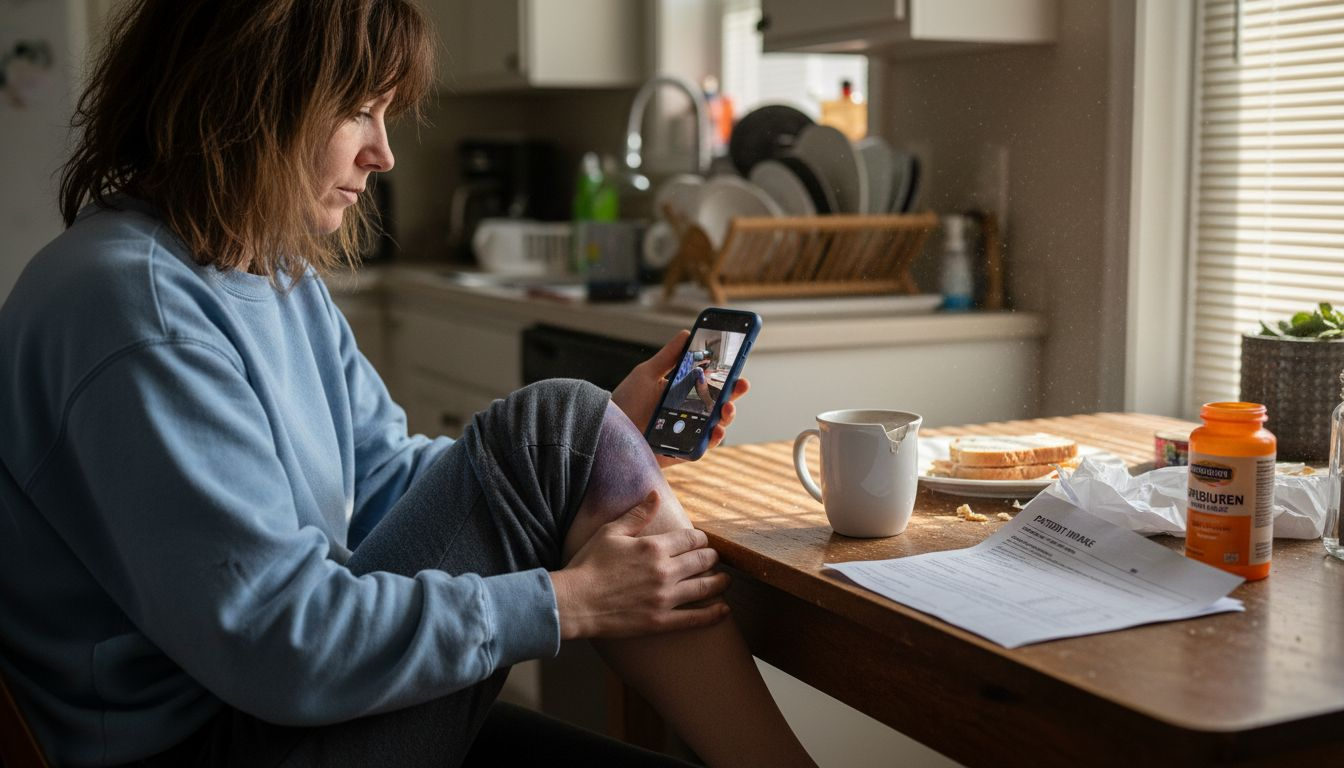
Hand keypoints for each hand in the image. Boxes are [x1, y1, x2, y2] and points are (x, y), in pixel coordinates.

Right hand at [550, 491, 729, 639]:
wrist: (574, 602)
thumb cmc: (589, 565)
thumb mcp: (611, 532)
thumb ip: (637, 514)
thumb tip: (655, 494)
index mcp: (654, 547)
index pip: (692, 538)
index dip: (701, 538)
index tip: (701, 541)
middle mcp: (664, 571)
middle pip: (703, 560)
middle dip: (712, 557)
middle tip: (714, 559)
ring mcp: (665, 598)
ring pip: (705, 587)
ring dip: (720, 582)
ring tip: (725, 581)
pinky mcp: (661, 621)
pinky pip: (695, 618)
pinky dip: (713, 614)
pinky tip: (724, 610)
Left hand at [611, 331, 750, 467]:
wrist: (604, 429)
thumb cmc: (624, 402)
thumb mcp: (646, 374)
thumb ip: (668, 357)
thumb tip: (686, 334)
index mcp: (682, 395)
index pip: (711, 387)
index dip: (727, 379)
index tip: (739, 370)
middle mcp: (687, 415)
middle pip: (718, 407)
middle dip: (733, 397)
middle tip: (740, 386)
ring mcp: (684, 434)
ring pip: (714, 428)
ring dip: (726, 418)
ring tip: (727, 409)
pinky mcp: (678, 453)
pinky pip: (699, 449)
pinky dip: (710, 441)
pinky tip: (714, 431)